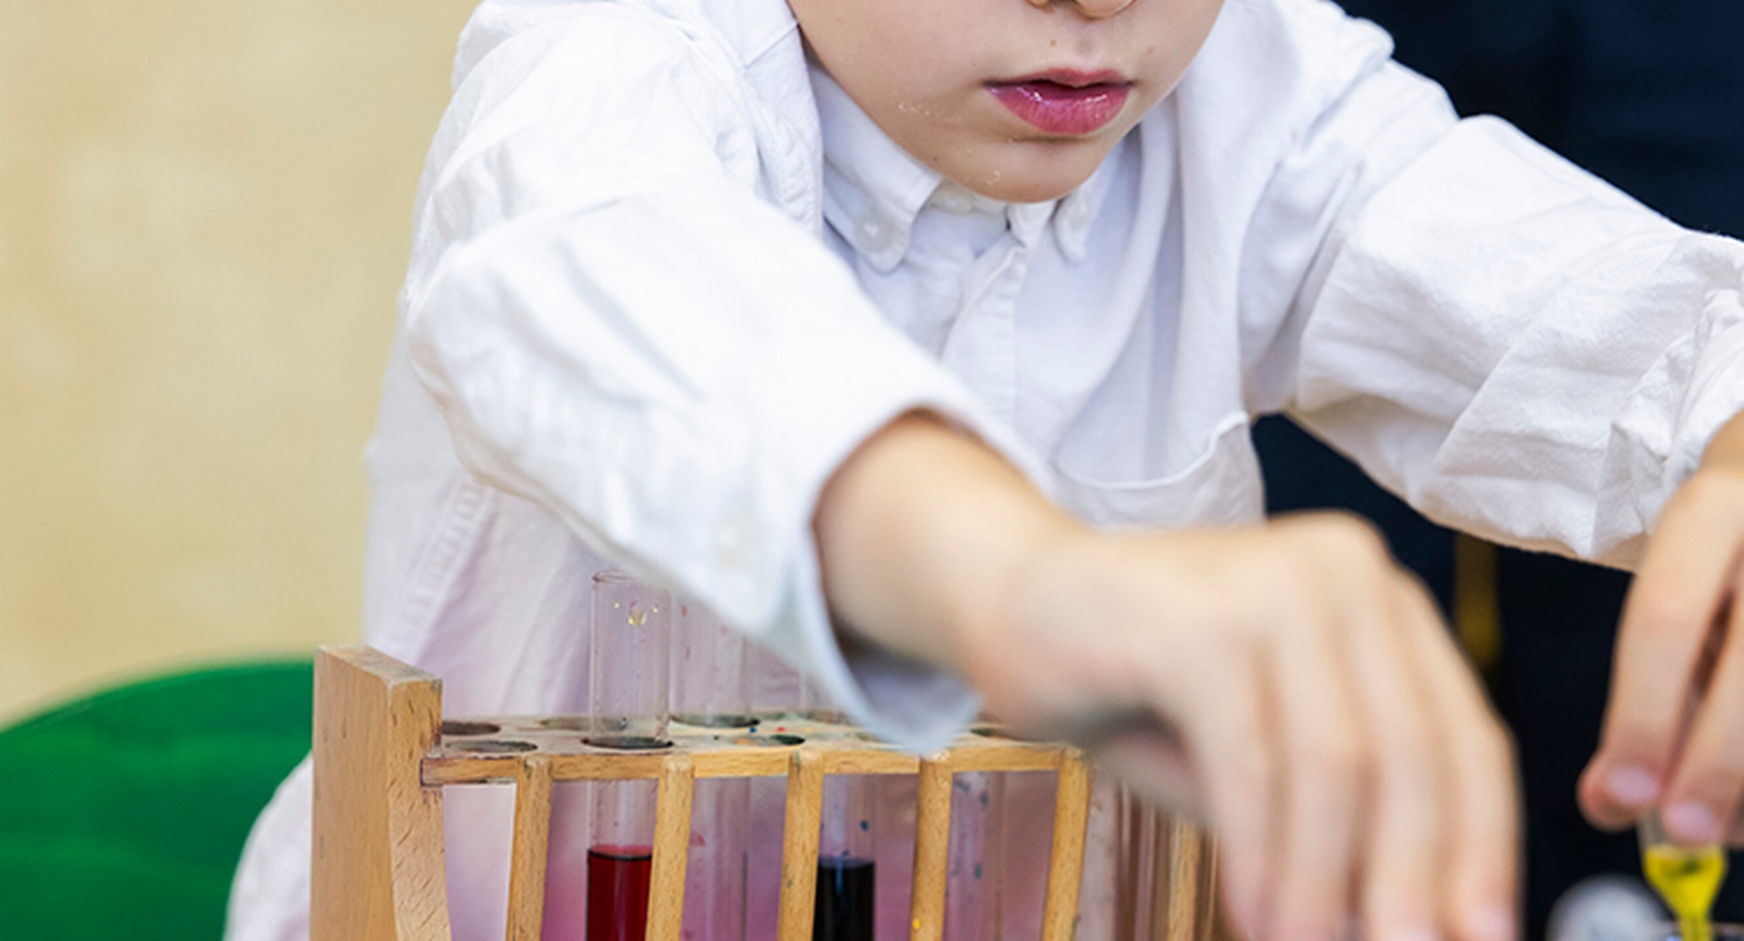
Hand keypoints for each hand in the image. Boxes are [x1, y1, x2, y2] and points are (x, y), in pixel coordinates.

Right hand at [956, 515, 1516, 940]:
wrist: (1005, 599)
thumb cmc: (1131, 678)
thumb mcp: (1254, 757)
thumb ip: (1327, 825)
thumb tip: (1399, 923)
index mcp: (1376, 598)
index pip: (1464, 738)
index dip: (1482, 851)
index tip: (1480, 936)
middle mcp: (1345, 571)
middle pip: (1415, 755)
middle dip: (1414, 884)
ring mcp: (1275, 583)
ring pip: (1338, 766)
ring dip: (1329, 886)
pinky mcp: (1202, 619)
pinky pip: (1253, 763)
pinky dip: (1265, 857)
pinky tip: (1261, 918)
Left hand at [1581, 410, 1743, 842]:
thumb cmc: (1738, 551)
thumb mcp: (1688, 582)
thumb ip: (1656, 685)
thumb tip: (1609, 801)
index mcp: (1713, 510)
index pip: (1666, 618)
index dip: (1642, 716)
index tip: (1616, 799)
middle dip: (1717, 765)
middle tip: (1684, 834)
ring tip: (1730, 825)